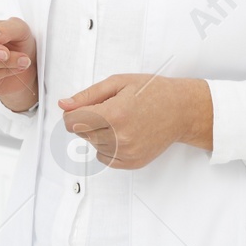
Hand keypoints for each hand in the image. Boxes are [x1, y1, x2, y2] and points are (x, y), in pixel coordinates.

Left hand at [58, 74, 212, 169]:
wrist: (182, 110)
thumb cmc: (153, 92)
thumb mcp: (118, 82)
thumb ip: (87, 95)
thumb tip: (64, 105)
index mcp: (114, 114)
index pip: (71, 122)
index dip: (71, 113)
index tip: (80, 107)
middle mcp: (120, 137)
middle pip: (80, 133)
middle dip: (87, 121)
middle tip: (108, 109)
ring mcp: (127, 152)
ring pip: (92, 145)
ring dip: (98, 133)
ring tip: (120, 120)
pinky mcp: (132, 163)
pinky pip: (104, 158)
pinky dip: (107, 147)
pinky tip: (122, 133)